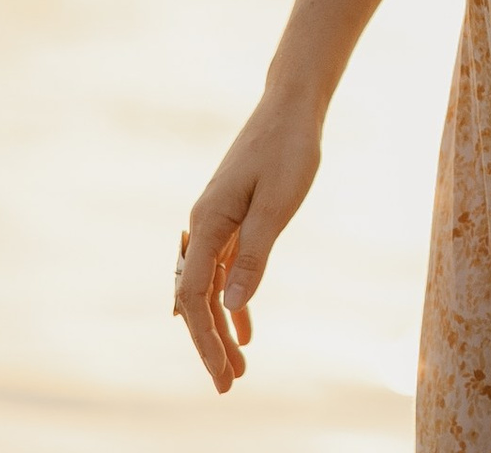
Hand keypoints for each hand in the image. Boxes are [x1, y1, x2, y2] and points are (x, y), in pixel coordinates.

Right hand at [175, 97, 322, 392]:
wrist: (293, 105)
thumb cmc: (289, 148)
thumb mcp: (278, 204)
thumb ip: (253, 254)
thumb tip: (229, 307)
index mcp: (208, 222)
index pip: (196, 296)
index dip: (206, 339)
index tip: (222, 374)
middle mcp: (204, 224)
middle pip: (198, 297)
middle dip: (210, 343)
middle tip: (229, 385)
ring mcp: (217, 220)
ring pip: (211, 286)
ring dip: (222, 326)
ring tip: (239, 366)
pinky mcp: (233, 216)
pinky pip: (226, 268)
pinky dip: (233, 298)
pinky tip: (245, 326)